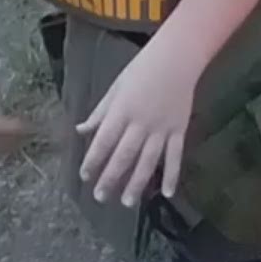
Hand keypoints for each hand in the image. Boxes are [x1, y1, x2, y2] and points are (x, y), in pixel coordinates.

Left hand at [76, 41, 203, 207]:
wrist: (176, 59)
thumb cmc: (141, 70)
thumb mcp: (115, 88)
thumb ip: (100, 113)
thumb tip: (81, 130)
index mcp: (122, 110)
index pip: (104, 140)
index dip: (93, 159)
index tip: (84, 176)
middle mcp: (141, 123)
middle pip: (124, 155)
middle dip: (111, 177)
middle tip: (100, 197)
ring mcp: (162, 128)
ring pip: (148, 161)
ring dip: (137, 182)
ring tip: (127, 202)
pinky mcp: (179, 130)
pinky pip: (175, 156)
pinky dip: (172, 175)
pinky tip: (166, 192)